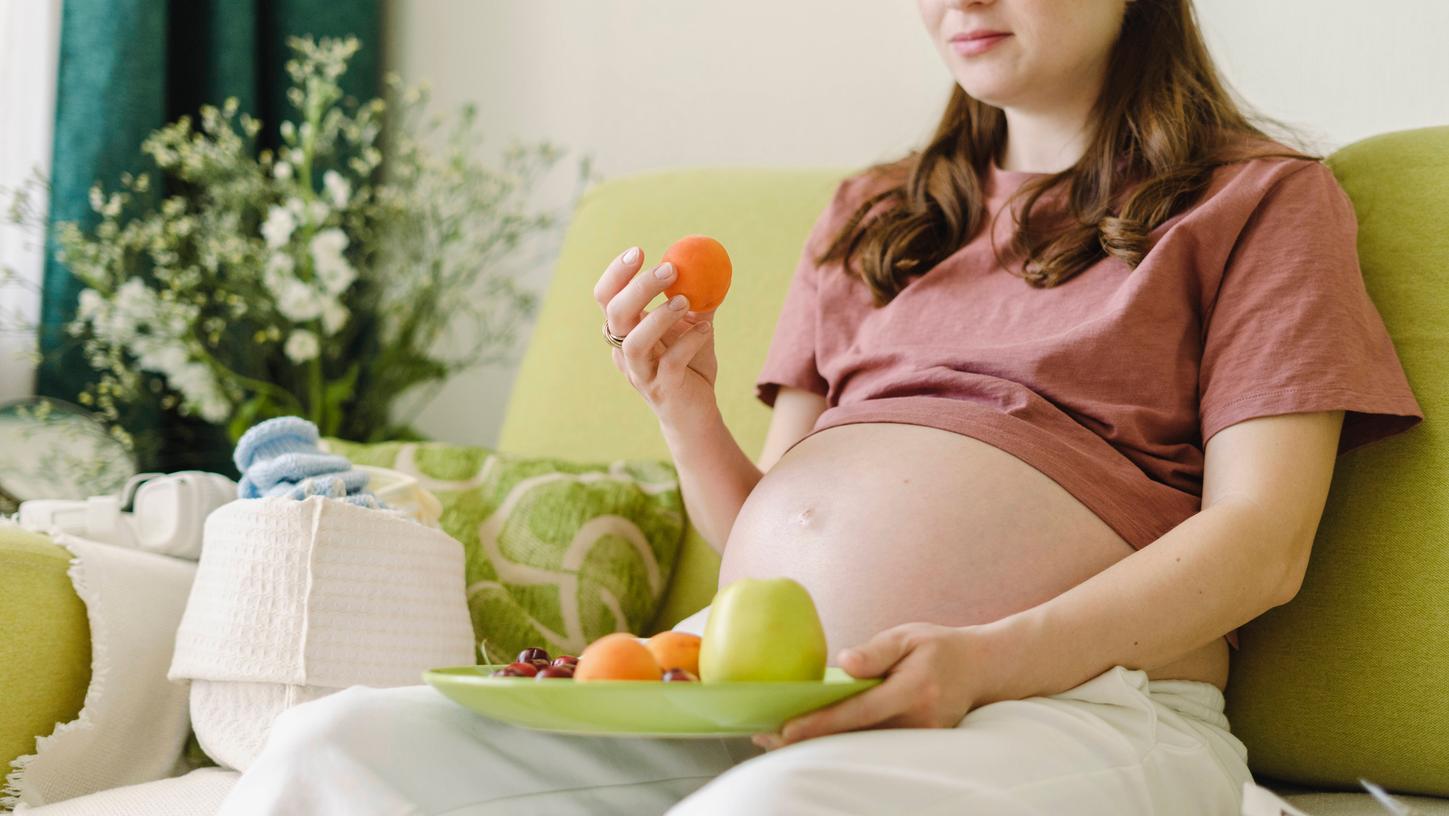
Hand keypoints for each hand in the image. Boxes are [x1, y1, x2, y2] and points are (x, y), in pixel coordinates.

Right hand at [594, 246, 719, 423]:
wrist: (697, 414)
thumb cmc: (691, 367)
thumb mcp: (694, 326)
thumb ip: (697, 298)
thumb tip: (709, 263)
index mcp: (626, 332)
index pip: (606, 298)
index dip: (617, 274)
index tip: (638, 251)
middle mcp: (626, 352)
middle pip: (615, 314)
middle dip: (638, 287)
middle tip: (668, 270)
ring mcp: (642, 373)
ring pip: (635, 342)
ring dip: (659, 316)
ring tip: (686, 302)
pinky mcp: (663, 390)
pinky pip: (671, 363)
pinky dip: (689, 341)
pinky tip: (706, 329)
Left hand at [751, 622, 996, 750]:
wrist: (983, 669)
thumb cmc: (941, 647)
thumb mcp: (908, 636)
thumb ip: (877, 650)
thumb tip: (844, 662)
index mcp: (914, 689)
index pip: (858, 712)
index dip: (820, 724)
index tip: (786, 729)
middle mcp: (918, 720)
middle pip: (855, 739)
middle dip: (810, 741)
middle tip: (766, 737)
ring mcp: (921, 739)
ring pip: (862, 747)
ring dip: (822, 745)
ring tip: (779, 739)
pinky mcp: (919, 746)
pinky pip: (874, 747)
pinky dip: (843, 744)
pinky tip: (814, 738)